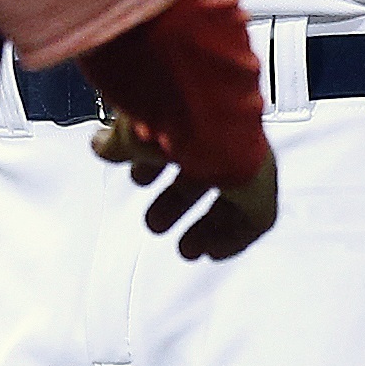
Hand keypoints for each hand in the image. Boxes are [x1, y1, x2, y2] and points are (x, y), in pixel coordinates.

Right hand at [94, 112, 278, 259]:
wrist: (208, 121)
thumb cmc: (172, 113)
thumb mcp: (134, 130)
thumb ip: (118, 141)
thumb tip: (101, 144)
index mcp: (193, 117)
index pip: (179, 145)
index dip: (158, 169)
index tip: (143, 181)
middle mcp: (222, 137)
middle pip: (201, 176)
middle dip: (175, 203)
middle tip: (156, 223)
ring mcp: (245, 161)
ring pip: (225, 200)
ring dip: (202, 226)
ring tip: (184, 249)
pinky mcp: (263, 189)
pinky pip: (252, 221)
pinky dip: (230, 239)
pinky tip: (212, 252)